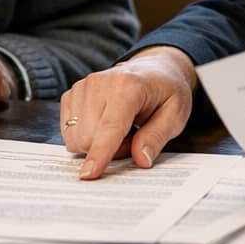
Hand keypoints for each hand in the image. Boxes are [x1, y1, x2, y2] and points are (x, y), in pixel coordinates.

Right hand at [60, 46, 196, 179]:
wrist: (153, 68)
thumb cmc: (165, 91)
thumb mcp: (175, 114)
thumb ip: (157, 137)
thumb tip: (141, 160)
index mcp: (128, 86)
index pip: (110, 127)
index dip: (100, 153)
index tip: (89, 175)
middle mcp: (99, 83)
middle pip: (88, 138)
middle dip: (109, 150)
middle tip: (132, 138)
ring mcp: (82, 87)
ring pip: (75, 138)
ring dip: (96, 144)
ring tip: (120, 130)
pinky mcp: (71, 94)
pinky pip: (69, 132)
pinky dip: (86, 136)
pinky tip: (103, 124)